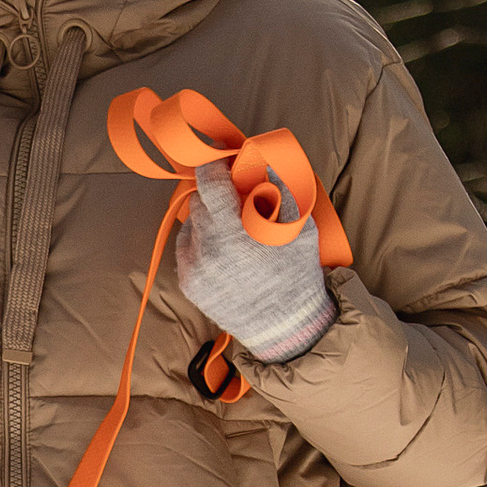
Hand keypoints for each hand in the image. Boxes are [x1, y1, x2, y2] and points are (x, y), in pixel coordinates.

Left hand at [174, 156, 335, 363]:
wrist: (285, 327)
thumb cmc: (296, 274)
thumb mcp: (299, 229)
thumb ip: (281, 190)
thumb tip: (262, 159)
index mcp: (235, 235)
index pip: (209, 184)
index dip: (214, 166)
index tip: (221, 159)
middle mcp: (208, 251)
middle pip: (200, 202)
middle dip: (216, 194)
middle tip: (235, 196)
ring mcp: (194, 269)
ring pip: (192, 223)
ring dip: (209, 218)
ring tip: (233, 228)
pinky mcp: (188, 283)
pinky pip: (187, 247)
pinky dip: (201, 240)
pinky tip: (222, 248)